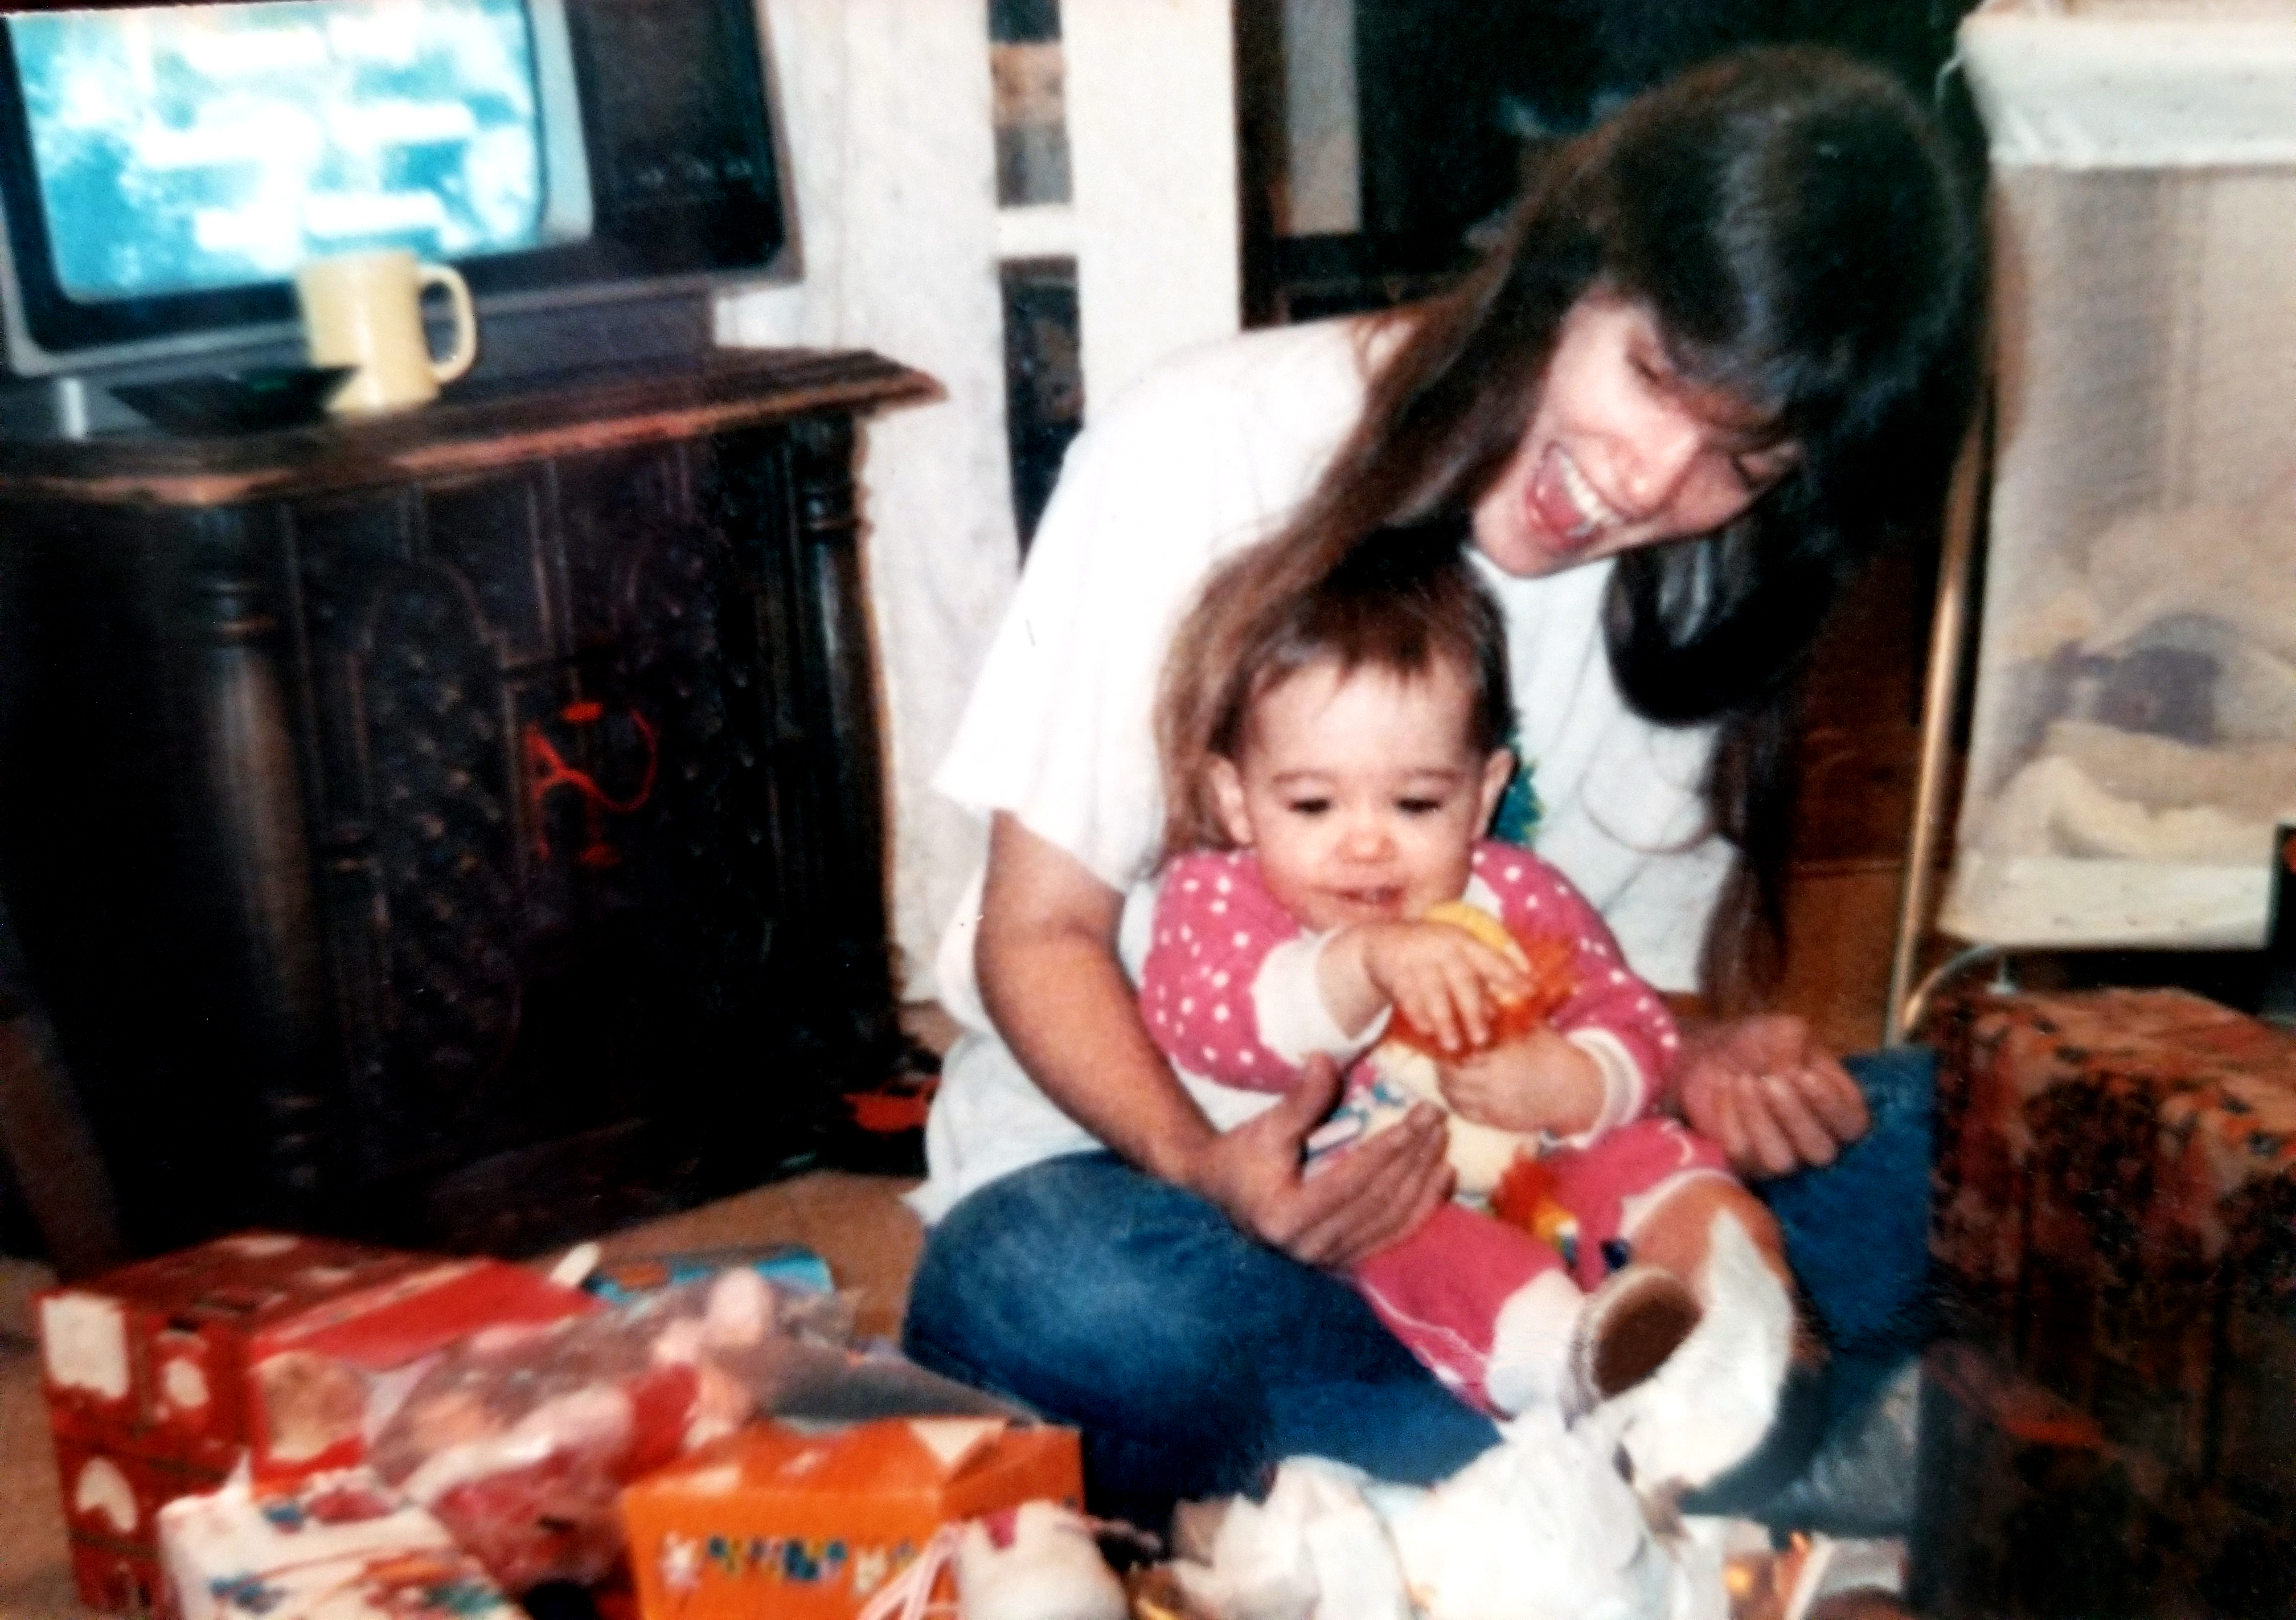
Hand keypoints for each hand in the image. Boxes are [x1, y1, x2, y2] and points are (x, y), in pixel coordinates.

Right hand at [1182, 1053, 1453, 1267]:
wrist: (1225, 1198)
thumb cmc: (1242, 1157)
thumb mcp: (1266, 1128)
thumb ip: (1299, 1100)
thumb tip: (1325, 1060)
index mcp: (1286, 1217)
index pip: (1352, 1179)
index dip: (1390, 1147)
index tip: (1419, 1114)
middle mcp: (1311, 1248)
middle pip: (1378, 1199)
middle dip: (1414, 1156)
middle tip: (1436, 1117)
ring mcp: (1331, 1260)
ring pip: (1392, 1219)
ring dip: (1423, 1178)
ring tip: (1441, 1139)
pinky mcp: (1345, 1260)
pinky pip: (1394, 1235)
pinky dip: (1423, 1206)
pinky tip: (1443, 1177)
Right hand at [1356, 921, 1527, 1053]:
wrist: (1386, 941)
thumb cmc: (1434, 955)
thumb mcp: (1458, 957)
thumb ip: (1480, 979)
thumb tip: (1503, 1010)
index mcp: (1465, 943)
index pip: (1492, 960)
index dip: (1511, 976)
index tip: (1531, 993)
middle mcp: (1443, 949)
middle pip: (1462, 981)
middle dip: (1473, 1011)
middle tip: (1482, 1040)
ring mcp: (1418, 959)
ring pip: (1434, 993)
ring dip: (1444, 1020)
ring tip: (1453, 1045)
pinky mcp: (1395, 971)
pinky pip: (1407, 996)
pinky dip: (1416, 1015)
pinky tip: (1425, 1032)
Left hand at [1435, 1027, 1600, 1136]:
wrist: (1574, 1091)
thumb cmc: (1552, 1053)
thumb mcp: (1530, 1028)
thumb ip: (1505, 1018)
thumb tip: (1478, 1000)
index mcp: (1503, 1061)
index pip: (1461, 1055)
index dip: (1449, 1046)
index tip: (1447, 1035)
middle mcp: (1495, 1087)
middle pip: (1452, 1078)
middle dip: (1445, 1065)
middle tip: (1443, 1052)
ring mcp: (1495, 1108)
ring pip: (1454, 1097)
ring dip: (1447, 1083)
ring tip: (1448, 1069)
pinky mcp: (1497, 1122)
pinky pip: (1465, 1113)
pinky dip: (1456, 1100)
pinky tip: (1457, 1088)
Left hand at [1673, 1013, 1868, 1176]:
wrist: (1713, 1051)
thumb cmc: (1761, 1043)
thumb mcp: (1784, 1030)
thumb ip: (1794, 1045)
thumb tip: (1790, 1073)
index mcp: (1840, 1110)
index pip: (1852, 1124)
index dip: (1831, 1105)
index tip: (1805, 1075)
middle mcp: (1817, 1141)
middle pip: (1821, 1152)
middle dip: (1794, 1116)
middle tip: (1769, 1081)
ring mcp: (1782, 1157)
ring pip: (1781, 1161)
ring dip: (1759, 1119)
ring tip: (1743, 1080)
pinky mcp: (1745, 1162)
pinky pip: (1742, 1154)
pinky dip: (1731, 1118)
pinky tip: (1725, 1087)